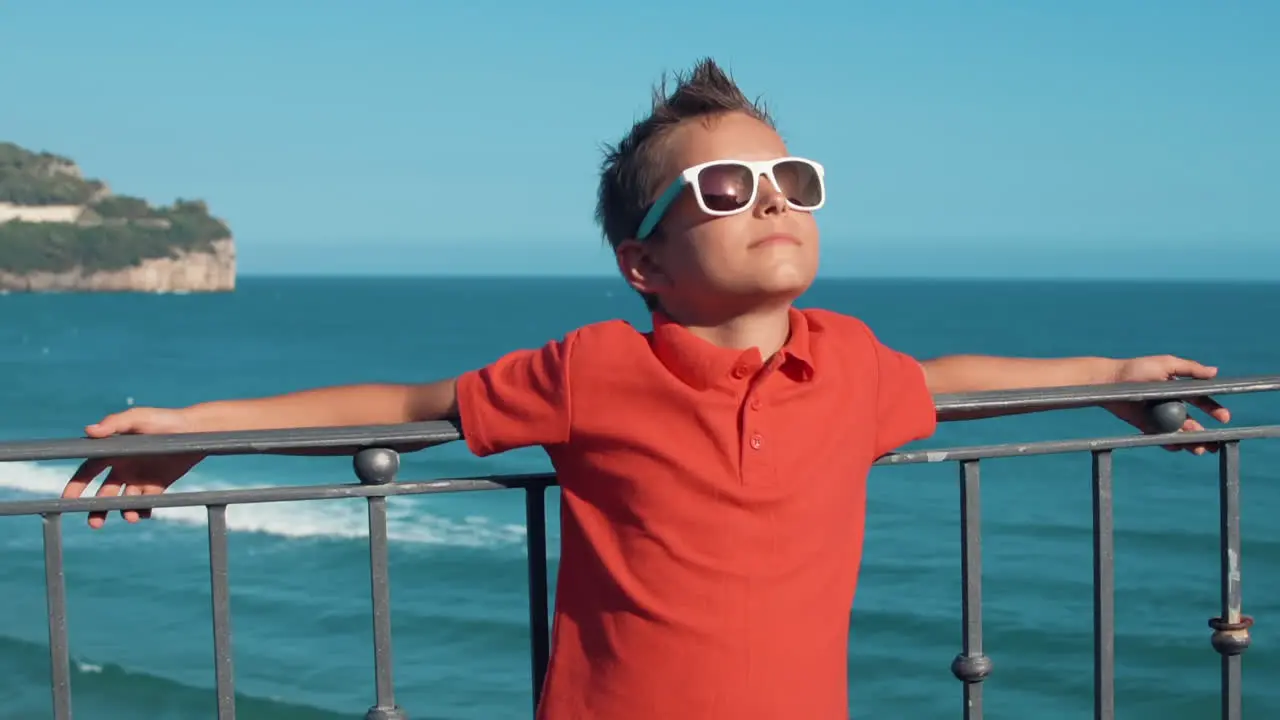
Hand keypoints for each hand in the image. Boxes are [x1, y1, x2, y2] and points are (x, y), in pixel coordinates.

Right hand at [61, 408, 205, 528]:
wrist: (196, 430)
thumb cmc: (164, 419)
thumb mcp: (137, 418)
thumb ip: (114, 423)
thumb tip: (88, 430)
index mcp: (113, 452)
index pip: (88, 470)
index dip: (76, 485)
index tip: (66, 500)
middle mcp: (123, 467)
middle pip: (104, 493)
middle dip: (97, 508)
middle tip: (94, 523)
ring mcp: (140, 478)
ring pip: (125, 501)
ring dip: (123, 511)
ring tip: (130, 516)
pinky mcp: (157, 485)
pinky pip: (146, 503)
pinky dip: (143, 511)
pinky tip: (144, 513)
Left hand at [1102, 355, 1230, 454]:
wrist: (1109, 380)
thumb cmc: (1136, 369)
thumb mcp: (1165, 364)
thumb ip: (1189, 369)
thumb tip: (1214, 372)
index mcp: (1179, 389)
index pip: (1202, 401)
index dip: (1214, 410)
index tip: (1224, 418)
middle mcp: (1172, 404)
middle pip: (1194, 421)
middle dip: (1206, 432)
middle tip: (1216, 442)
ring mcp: (1159, 416)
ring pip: (1180, 432)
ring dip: (1191, 441)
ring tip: (1199, 448)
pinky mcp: (1145, 426)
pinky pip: (1161, 437)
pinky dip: (1170, 443)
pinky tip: (1178, 447)